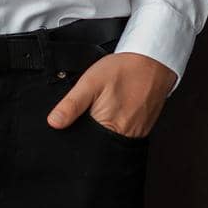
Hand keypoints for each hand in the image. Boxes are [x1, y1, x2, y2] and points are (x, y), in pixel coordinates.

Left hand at [46, 51, 176, 138]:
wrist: (153, 62)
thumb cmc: (124, 70)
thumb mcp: (90, 82)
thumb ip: (71, 104)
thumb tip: (54, 123)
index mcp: (107, 127)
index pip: (84, 145)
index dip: (75, 137)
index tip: (74, 124)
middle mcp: (123, 135)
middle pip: (97, 146)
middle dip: (89, 135)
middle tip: (93, 110)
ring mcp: (135, 134)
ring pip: (110, 142)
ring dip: (103, 131)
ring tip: (104, 109)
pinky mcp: (142, 130)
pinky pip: (124, 135)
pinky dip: (116, 127)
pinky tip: (115, 111)